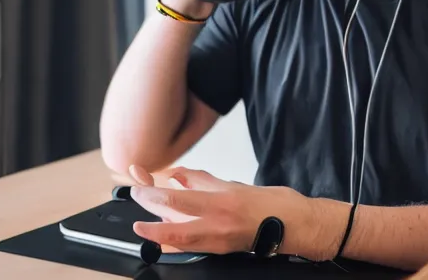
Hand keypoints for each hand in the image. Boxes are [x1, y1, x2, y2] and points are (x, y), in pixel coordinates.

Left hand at [128, 166, 347, 258]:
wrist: (292, 225)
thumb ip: (200, 180)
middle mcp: (216, 223)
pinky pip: (190, 248)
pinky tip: (162, 238)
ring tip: (141, 227)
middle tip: (135, 195)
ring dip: (156, 231)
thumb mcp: (230, 183)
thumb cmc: (267, 202)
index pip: (176, 198)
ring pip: (178, 239)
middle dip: (148, 208)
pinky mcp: (220, 251)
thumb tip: (175, 175)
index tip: (138, 184)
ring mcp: (217, 241)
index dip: (152, 193)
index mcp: (219, 201)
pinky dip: (173, 242)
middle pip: (172, 219)